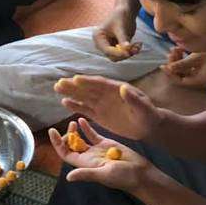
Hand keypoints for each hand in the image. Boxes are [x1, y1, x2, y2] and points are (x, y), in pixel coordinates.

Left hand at [47, 119, 154, 194]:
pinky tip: (82, 119)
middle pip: (71, 145)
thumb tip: (68, 177)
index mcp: (85, 164)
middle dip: (66, 136)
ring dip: (75, 131)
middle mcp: (88, 157)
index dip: (57, 143)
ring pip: (80, 139)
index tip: (52, 131)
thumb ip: (87, 174)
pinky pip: (92, 135)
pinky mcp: (105, 144)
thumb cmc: (123, 177)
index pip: (65, 153)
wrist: (140, 173)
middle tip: (69, 126)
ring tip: (73, 122)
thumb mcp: (104, 174)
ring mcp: (96, 150)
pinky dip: (86, 127)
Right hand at [53, 73, 168, 142]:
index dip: (89, 81)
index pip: (101, 84)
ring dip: (71, 93)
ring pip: (83, 97)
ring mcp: (101, 104)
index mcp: (117, 89)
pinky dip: (75, 106)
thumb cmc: (148, 114)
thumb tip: (124, 88)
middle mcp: (106, 94)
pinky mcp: (99, 115)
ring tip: (57, 88)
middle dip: (74, 86)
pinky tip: (64, 102)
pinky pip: (85, 109)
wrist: (148, 125)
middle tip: (59, 83)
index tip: (76, 79)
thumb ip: (134, 99)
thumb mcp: (144, 107)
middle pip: (88, 88)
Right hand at [93, 8, 138, 58]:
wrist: (125, 11)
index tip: (128, 52)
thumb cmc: (121, 16)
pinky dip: (132, 51)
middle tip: (136, 48)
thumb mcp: (121, 28)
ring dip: (130, 53)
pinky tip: (138, 45)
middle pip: (112, 56)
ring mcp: (109, 46)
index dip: (117, 53)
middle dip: (125, 54)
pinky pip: (124, 53)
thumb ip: (123, 39)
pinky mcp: (117, 47)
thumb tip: (127, 50)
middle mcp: (102, 43)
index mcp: (98, 37)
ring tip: (138, 45)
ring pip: (119, 57)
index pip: (106, 50)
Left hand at [164, 47, 205, 88]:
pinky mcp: (202, 65)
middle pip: (181, 74)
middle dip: (174, 64)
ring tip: (175, 49)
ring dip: (178, 59)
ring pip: (184, 68)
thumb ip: (182, 64)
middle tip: (170, 53)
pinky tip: (180, 48)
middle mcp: (200, 78)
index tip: (162, 65)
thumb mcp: (196, 57)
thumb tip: (168, 68)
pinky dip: (184, 57)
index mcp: (199, 80)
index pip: (180, 80)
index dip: (170, 74)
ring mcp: (201, 72)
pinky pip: (189, 63)